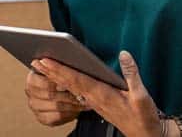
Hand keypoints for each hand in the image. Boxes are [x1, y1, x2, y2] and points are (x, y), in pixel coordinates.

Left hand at [31, 51, 162, 136]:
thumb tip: (123, 54)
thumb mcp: (141, 94)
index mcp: (102, 95)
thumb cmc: (142, 116)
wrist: (143, 134)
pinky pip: (76, 91)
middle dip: (52, 72)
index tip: (47, 61)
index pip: (77, 80)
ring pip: (70, 88)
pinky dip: (66, 82)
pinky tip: (61, 78)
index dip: (61, 70)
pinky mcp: (97, 103)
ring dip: (56, 77)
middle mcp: (94, 99)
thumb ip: (131, 73)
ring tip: (43, 67)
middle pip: (68, 84)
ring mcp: (94, 102)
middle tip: (36, 61)